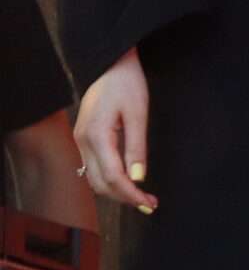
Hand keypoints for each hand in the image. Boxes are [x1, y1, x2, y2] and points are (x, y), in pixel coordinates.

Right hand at [72, 48, 155, 211]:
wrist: (110, 65)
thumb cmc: (127, 84)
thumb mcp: (138, 113)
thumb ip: (137, 147)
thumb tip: (138, 177)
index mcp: (96, 136)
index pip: (112, 177)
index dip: (130, 194)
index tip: (149, 203)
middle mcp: (82, 142)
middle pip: (100, 183)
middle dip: (124, 197)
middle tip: (149, 204)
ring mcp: (79, 140)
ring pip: (93, 178)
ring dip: (115, 191)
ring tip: (140, 196)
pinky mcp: (83, 138)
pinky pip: (93, 167)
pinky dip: (108, 179)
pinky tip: (126, 181)